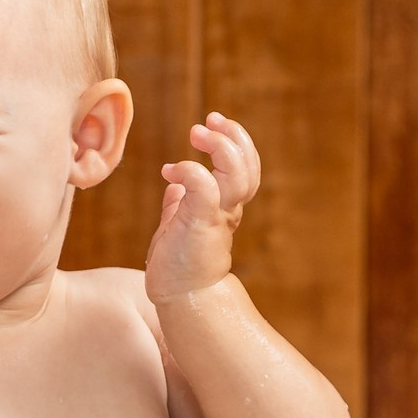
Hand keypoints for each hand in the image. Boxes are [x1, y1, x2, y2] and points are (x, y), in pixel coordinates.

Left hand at [146, 113, 260, 301]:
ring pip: (237, 175)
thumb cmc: (178, 265)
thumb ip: (181, 202)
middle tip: (209, 119)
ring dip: (220, 147)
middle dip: (233, 137)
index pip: (245, 167)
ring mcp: (217, 216)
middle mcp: (228, 209)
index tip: (209, 125)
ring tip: (197, 131)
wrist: (182, 298)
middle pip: (248, 167)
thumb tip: (174, 183)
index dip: (234, 142)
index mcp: (226, 206)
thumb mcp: (178, 225)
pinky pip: (204, 189)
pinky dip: (190, 171)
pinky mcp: (201, 224)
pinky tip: (169, 170)